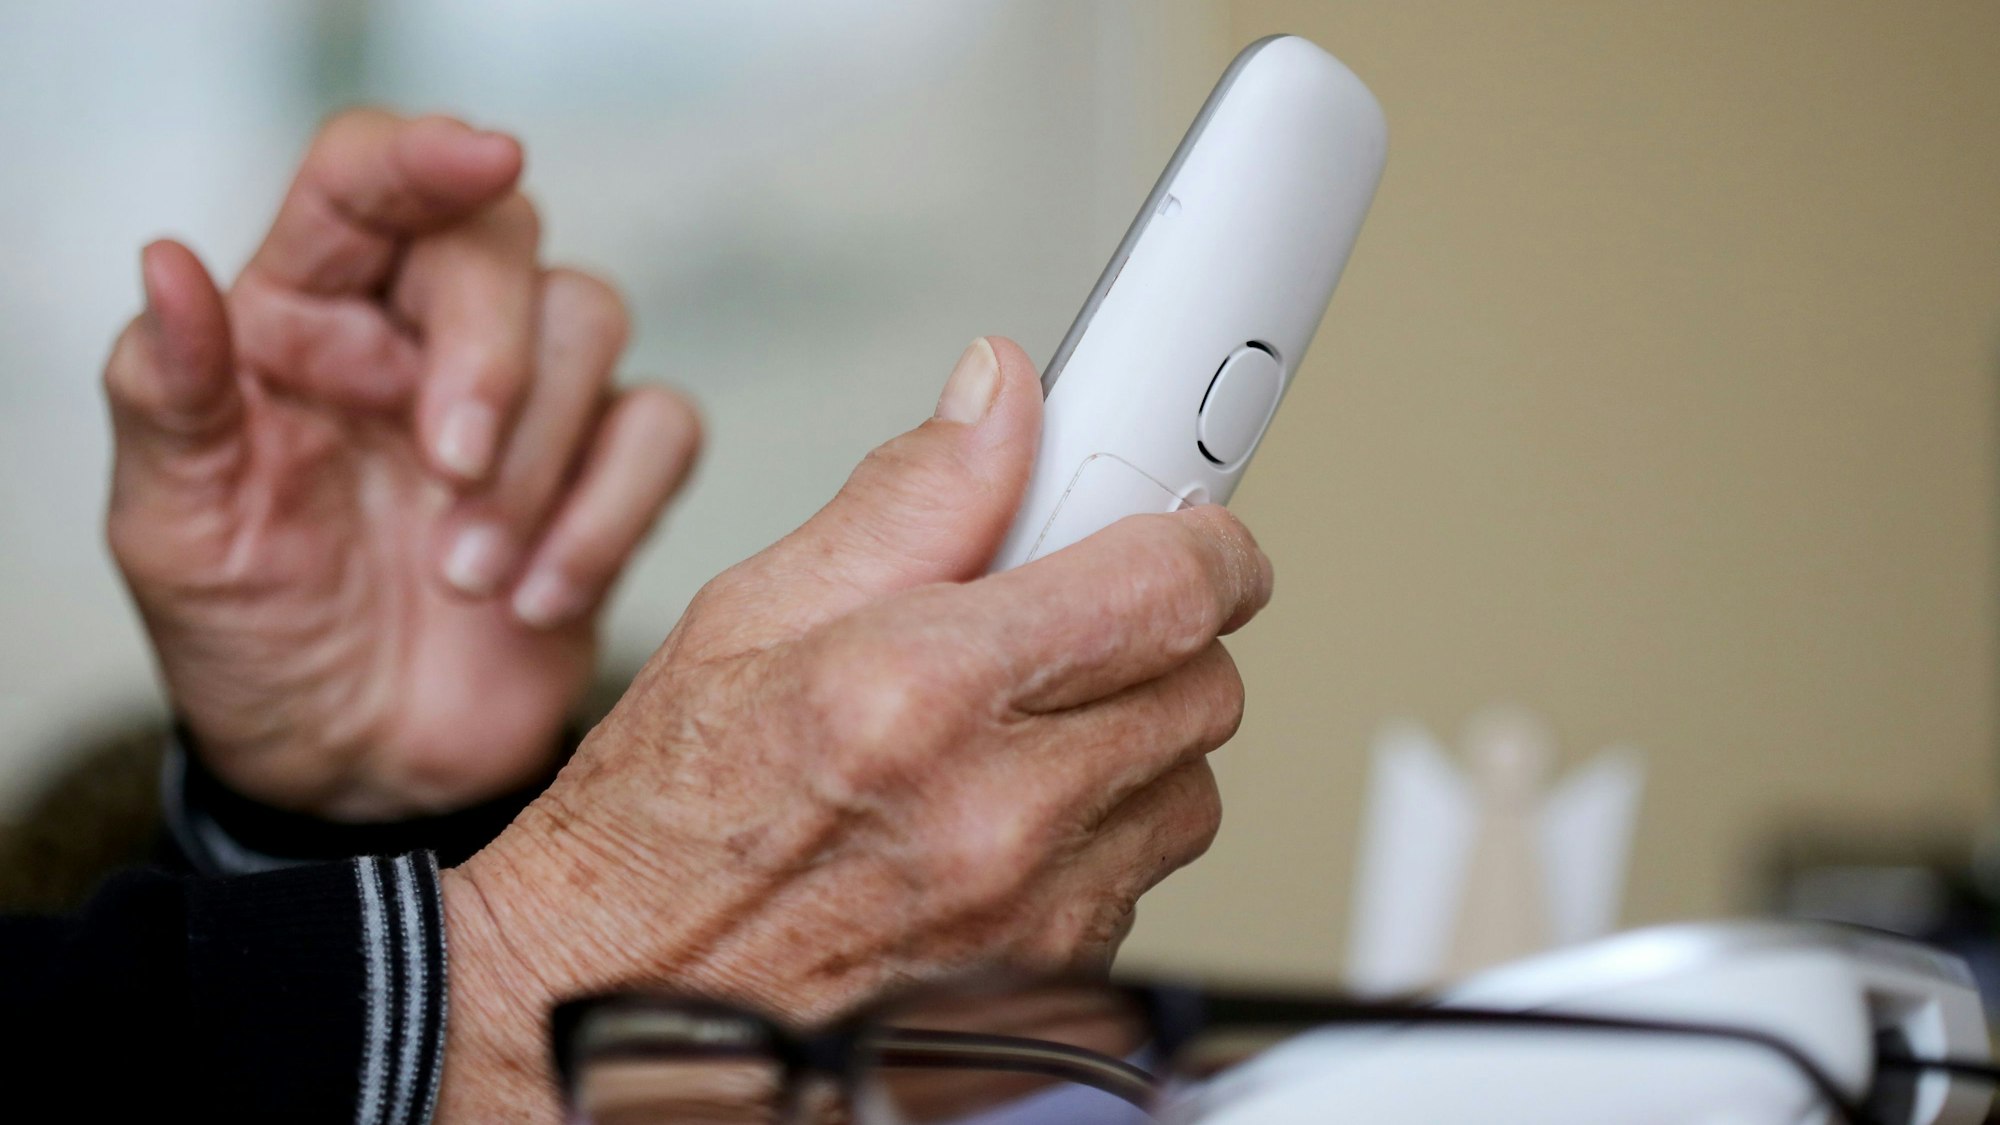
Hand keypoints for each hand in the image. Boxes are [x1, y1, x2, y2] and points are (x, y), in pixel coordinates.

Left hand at [103, 112, 699, 818]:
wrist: (354, 772)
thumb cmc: (255, 638)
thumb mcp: (176, 528)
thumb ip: (170, 392)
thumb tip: (167, 262)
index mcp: (305, 316)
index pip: (364, 182)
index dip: (423, 154)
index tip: (482, 156)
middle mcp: (421, 335)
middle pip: (502, 241)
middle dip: (492, 353)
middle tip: (448, 470)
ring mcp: (527, 402)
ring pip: (592, 322)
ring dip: (541, 459)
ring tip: (468, 578)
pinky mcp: (605, 475)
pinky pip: (661, 431)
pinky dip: (612, 514)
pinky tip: (539, 600)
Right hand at [435, 337, 1271, 1118]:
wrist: (616, 1004)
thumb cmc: (660, 827)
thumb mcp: (746, 616)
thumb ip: (905, 499)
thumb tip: (1000, 401)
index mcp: (919, 693)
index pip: (1167, 589)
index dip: (1204, 542)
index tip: (1192, 529)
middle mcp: (997, 815)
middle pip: (1204, 685)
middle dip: (1158, 636)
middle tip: (1073, 621)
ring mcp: (1034, 918)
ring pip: (1186, 787)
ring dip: (1135, 740)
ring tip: (1019, 730)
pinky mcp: (1052, 989)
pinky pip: (1141, 879)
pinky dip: (1100, 837)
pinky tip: (1001, 820)